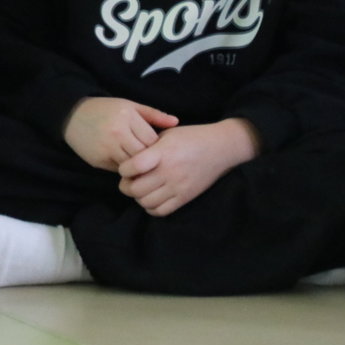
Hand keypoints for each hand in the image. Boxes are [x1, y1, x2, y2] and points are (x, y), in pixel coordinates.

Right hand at [63, 97, 178, 172]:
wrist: (72, 115)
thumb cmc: (105, 110)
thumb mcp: (129, 106)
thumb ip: (153, 114)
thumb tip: (176, 122)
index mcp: (127, 117)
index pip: (152, 140)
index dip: (157, 147)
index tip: (158, 148)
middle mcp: (117, 133)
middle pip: (144, 155)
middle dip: (150, 160)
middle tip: (153, 160)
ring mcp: (107, 148)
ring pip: (133, 166)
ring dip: (139, 167)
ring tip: (142, 165)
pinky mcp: (98, 160)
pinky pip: (119, 170)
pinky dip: (125, 169)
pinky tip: (127, 165)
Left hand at [117, 119, 259, 215]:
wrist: (220, 148)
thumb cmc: (190, 137)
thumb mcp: (167, 134)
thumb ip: (147, 146)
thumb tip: (128, 156)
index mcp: (162, 153)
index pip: (133, 166)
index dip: (123, 169)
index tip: (125, 167)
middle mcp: (169, 172)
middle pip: (135, 188)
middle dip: (126, 185)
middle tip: (129, 180)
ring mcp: (178, 187)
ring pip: (145, 202)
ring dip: (138, 197)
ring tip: (140, 188)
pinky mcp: (186, 197)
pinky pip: (161, 211)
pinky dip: (151, 207)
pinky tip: (152, 197)